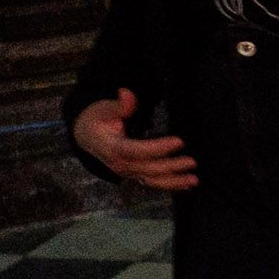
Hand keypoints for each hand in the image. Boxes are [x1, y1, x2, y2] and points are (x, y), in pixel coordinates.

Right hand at [72, 88, 196, 192]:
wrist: (86, 136)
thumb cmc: (97, 119)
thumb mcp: (104, 108)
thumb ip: (119, 105)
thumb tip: (127, 94)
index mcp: (113, 148)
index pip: (137, 150)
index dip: (159, 148)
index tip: (179, 141)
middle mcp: (120, 164)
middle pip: (148, 168)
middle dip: (171, 166)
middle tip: (192, 161)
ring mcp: (127, 172)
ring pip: (152, 180)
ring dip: (174, 181)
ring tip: (193, 180)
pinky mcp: (134, 174)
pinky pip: (152, 182)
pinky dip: (169, 185)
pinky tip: (186, 185)